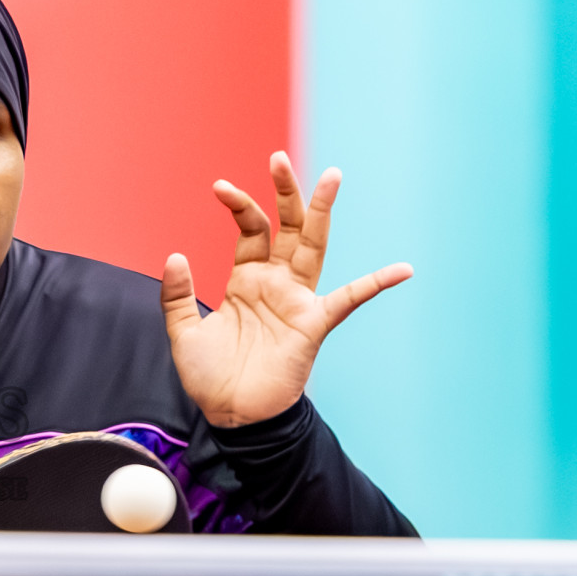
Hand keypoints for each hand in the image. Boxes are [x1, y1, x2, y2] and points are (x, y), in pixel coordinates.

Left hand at [160, 151, 411, 428]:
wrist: (231, 417)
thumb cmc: (210, 376)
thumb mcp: (183, 331)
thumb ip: (177, 294)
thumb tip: (174, 254)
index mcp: (245, 280)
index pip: (249, 231)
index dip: (238, 206)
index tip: (220, 186)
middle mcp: (275, 284)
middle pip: (286, 228)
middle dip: (285, 193)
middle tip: (278, 158)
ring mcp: (296, 301)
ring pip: (314, 248)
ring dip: (321, 213)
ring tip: (332, 175)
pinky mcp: (313, 325)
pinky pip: (349, 300)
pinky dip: (375, 284)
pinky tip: (403, 269)